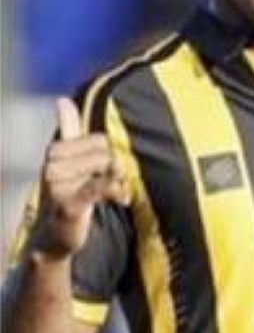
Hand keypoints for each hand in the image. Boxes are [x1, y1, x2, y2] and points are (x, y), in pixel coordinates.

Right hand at [29, 98, 129, 259]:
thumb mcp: (67, 160)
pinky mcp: (68, 204)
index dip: (106, 154)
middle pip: (104, 152)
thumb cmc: (66, 192)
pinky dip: (116, 191)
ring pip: (106, 167)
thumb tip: (62, 99)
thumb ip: (67, 129)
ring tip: (116, 194)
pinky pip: (100, 187)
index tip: (104, 168)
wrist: (55, 233)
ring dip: (118, 183)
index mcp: (54, 150)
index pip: (98, 139)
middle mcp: (52, 165)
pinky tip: (123, 199)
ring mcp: (57, 186)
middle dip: (113, 168)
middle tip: (110, 183)